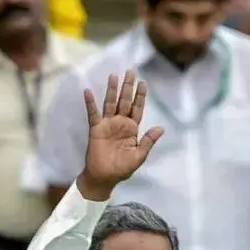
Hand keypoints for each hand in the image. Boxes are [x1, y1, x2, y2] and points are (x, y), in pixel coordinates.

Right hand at [79, 69, 163, 199]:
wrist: (104, 177)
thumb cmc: (122, 169)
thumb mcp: (139, 156)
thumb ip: (148, 141)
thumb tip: (161, 128)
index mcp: (132, 129)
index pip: (137, 108)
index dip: (140, 96)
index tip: (143, 82)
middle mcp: (120, 123)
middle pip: (125, 101)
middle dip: (128, 87)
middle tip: (131, 71)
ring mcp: (107, 125)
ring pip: (110, 103)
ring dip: (112, 90)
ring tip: (114, 75)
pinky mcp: (96, 129)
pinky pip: (93, 114)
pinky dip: (90, 103)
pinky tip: (88, 91)